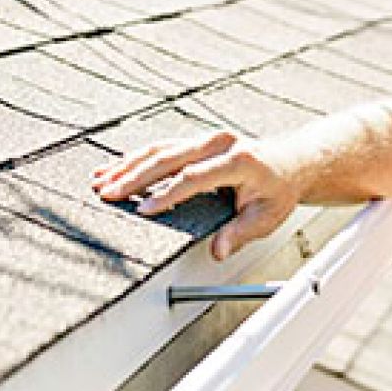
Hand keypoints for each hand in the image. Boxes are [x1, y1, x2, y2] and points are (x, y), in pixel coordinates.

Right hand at [91, 130, 302, 260]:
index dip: (168, 195)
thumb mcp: (267, 217)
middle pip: (170, 158)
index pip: (195, 177)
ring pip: (161, 149)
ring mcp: (207, 139)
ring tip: (100, 181)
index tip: (144, 211)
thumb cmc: (278, 190)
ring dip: (128, 165)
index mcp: (239, 160)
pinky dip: (136, 159)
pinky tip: (114, 169)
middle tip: (108, 194)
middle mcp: (220, 143)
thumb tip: (219, 251)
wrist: (290, 162)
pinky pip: (163, 148)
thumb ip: (240, 233)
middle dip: (135, 177)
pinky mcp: (197, 141)